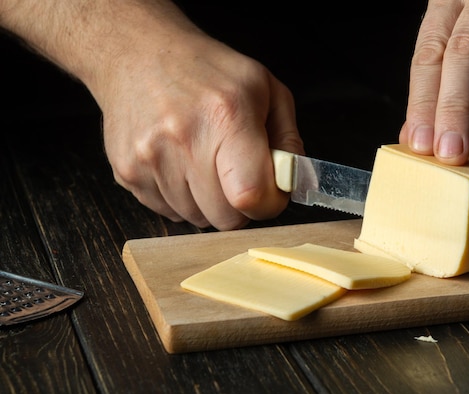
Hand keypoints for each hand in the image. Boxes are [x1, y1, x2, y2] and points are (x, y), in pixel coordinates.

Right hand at [98, 33, 303, 229]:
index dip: (268, 203)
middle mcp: (183, 140)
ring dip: (207, 201)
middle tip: (235, 173)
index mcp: (226, 117)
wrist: (137, 52)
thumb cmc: (206, 70)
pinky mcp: (126, 172)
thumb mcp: (265, 88)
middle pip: (225, 218)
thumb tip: (295, 182)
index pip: (251, 196)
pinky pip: (168, 212)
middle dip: (239, 205)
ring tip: (202, 159)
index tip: (269, 191)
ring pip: (197, 219)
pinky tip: (178, 162)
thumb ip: (288, 140)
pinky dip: (180, 197)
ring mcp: (149, 159)